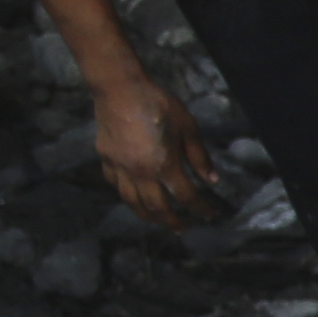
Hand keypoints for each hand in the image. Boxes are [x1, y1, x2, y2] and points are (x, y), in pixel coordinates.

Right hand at [89, 69, 218, 227]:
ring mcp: (120, 167)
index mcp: (164, 165)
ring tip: (157, 220)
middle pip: (157, 208)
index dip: (201, 208)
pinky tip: (134, 197)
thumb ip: (199, 156)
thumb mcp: (188, 127)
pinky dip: (127, 195)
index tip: (210, 214)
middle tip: (181, 228)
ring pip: (132, 202)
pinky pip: (116, 186)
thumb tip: (211, 179)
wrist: (120, 88)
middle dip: (171, 221)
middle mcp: (140, 172)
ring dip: (147, 215)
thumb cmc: (158, 104)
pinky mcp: (106, 159)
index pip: (186, 196)